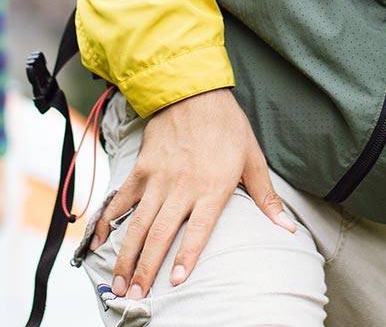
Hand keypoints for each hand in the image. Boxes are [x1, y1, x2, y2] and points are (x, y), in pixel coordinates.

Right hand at [91, 88, 294, 299]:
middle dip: (146, 268)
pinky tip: (98, 243)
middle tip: (135, 296)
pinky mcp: (141, 170)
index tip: (175, 282)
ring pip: (138, 224)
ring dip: (126, 256)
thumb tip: (287, 229)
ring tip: (120, 283)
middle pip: (161, 234)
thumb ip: (266, 198)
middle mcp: (182, 187)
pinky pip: (121, 201)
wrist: (194, 91)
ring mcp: (157, 179)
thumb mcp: (253, 159)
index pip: (198, 229)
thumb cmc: (227, 126)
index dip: (186, 256)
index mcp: (212, 187)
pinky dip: (108, 222)